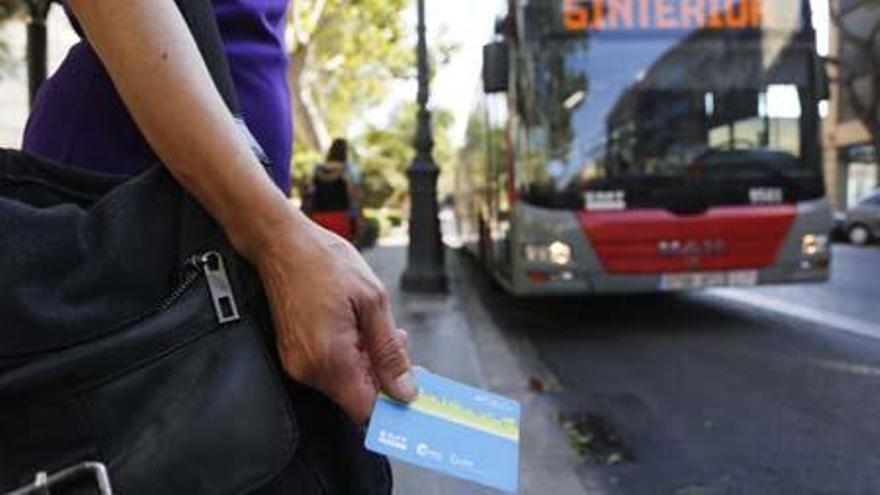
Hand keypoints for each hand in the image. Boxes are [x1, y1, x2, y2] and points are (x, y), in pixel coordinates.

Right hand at [252, 208, 417, 422]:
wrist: (283, 243)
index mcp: (330, 358)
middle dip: (382, 374)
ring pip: (344, 383)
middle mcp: (308, 369)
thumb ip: (389, 351)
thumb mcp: (373, 300)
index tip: (408, 382)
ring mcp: (297, 363)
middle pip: (356, 397)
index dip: (392, 400)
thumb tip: (404, 389)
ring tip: (370, 324)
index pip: (366, 409)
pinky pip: (329, 370)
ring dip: (366, 361)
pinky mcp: (294, 355)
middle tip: (394, 339)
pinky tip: (354, 326)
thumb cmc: (323, 261)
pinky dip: (349, 355)